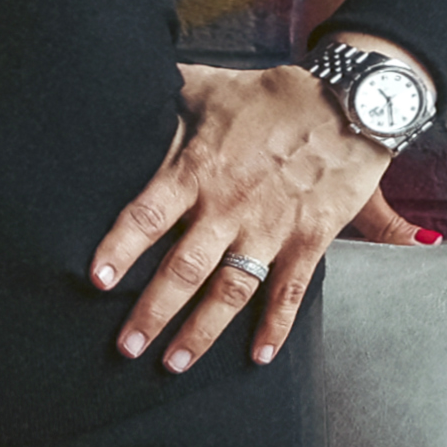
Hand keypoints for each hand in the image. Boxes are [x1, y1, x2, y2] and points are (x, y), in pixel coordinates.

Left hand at [94, 59, 400, 366]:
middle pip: (184, 269)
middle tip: (126, 347)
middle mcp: (229, 207)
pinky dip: (275, 327)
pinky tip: (258, 358)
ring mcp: (270, 228)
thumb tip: (121, 81)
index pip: (149, 214)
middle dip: (152, 312)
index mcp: (199, 170)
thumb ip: (164, 96)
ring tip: (173, 364)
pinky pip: (289, 292)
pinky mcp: (308, 240)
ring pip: (230, 291)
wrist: (349, 101)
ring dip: (201, 332)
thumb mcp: (210, 86)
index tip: (96, 280)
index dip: (121, 247)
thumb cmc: (272, 95)